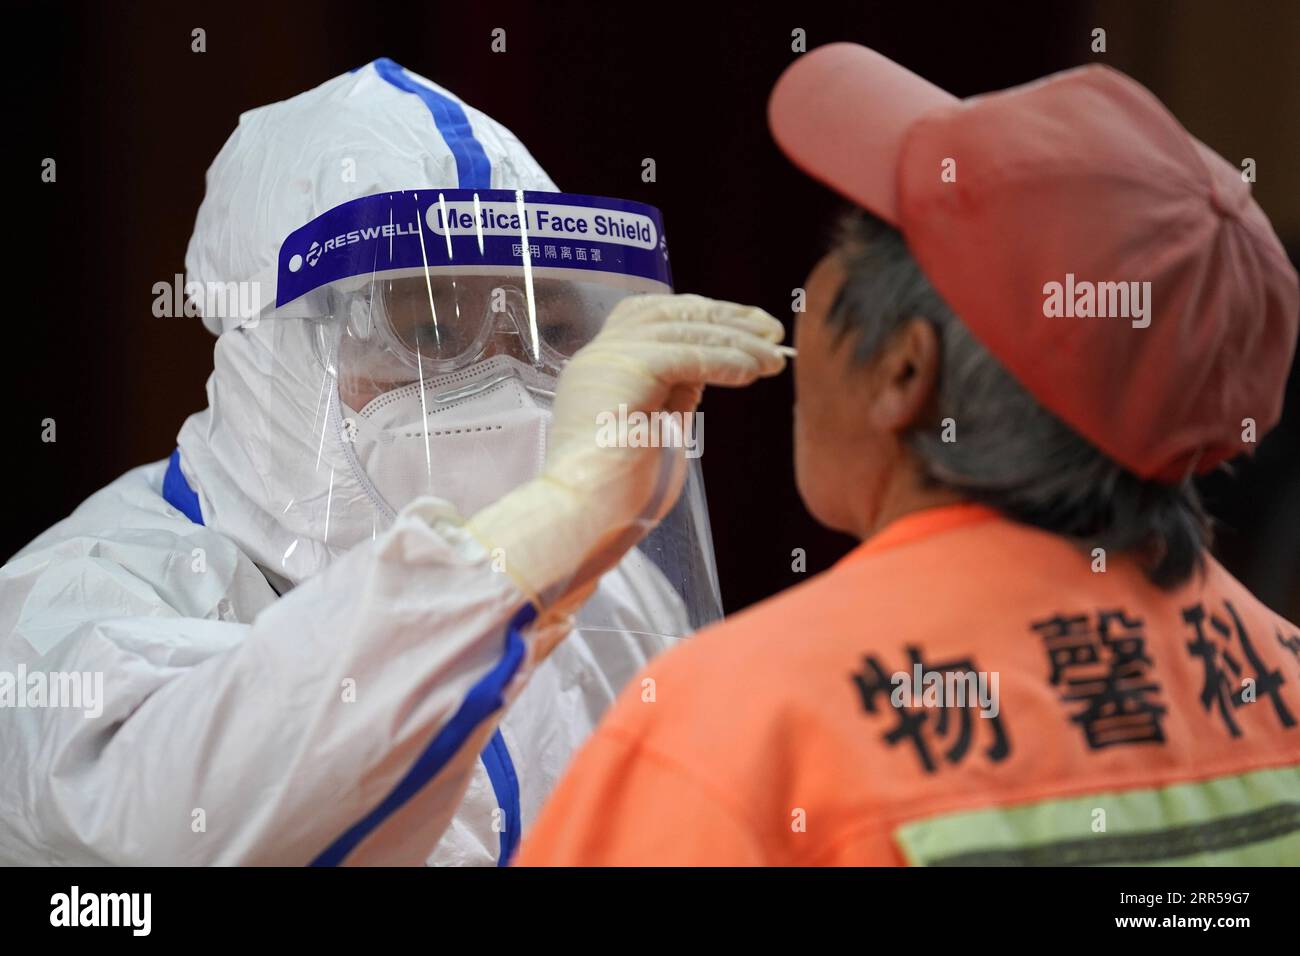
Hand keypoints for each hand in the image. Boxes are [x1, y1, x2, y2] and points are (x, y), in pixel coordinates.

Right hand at [467, 293, 786, 617]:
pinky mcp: (625, 372)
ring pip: (682, 329)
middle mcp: (602, 354)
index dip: (703, 314)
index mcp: (604, 366)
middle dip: (726, 316)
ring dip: (736, 341)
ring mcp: (609, 359)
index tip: (749, 326)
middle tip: (773, 330)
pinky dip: (724, 359)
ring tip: (775, 358)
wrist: (583, 515)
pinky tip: (752, 371)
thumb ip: (676, 393)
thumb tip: (712, 364)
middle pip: (670, 312)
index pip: (653, 316)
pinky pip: (685, 354)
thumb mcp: (658, 427)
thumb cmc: (618, 491)